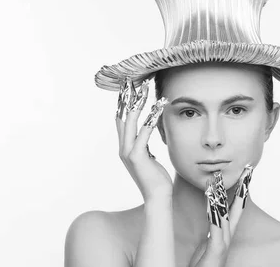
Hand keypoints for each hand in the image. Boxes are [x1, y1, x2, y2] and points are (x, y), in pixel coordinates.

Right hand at [115, 77, 172, 200]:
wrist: (157, 198)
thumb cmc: (156, 179)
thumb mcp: (149, 158)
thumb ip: (144, 146)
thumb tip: (147, 133)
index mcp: (125, 148)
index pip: (122, 121)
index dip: (124, 104)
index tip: (128, 88)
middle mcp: (123, 149)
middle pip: (122, 117)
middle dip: (127, 98)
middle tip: (132, 81)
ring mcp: (128, 153)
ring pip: (130, 122)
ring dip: (138, 103)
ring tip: (144, 88)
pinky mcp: (136, 157)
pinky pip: (143, 133)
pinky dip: (150, 118)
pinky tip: (158, 106)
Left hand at [188, 165, 253, 266]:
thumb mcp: (207, 247)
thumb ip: (211, 233)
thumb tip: (211, 218)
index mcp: (224, 236)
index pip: (233, 209)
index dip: (239, 192)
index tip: (243, 176)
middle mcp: (226, 239)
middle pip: (236, 209)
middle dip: (242, 189)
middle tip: (246, 171)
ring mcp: (223, 245)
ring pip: (225, 216)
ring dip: (223, 197)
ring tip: (220, 180)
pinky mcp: (216, 252)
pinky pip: (216, 230)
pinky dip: (215, 216)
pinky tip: (213, 204)